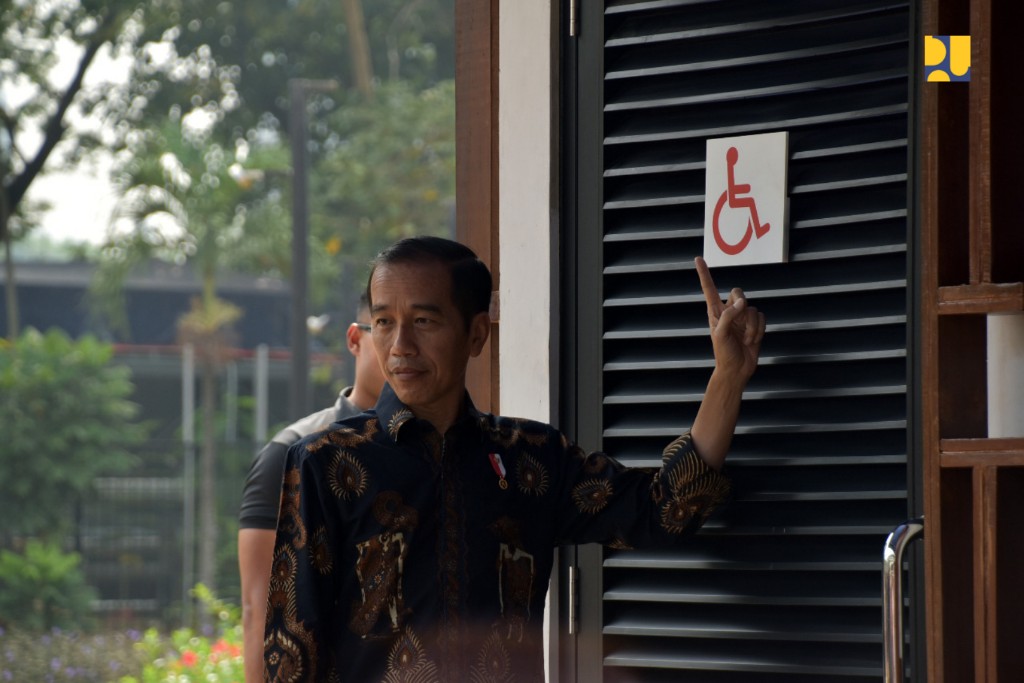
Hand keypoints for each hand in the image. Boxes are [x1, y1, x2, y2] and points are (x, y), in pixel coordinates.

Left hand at [695, 256, 764, 383]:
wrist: (737, 370)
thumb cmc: (724, 353)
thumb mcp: (720, 334)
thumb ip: (728, 316)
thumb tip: (742, 303)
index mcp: (715, 312)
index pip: (709, 289)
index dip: (704, 274)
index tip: (698, 259)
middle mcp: (729, 311)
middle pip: (738, 292)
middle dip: (741, 306)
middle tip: (739, 322)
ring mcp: (743, 318)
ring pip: (753, 308)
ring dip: (751, 326)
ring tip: (745, 339)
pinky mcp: (755, 325)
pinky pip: (762, 317)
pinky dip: (759, 329)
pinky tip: (752, 340)